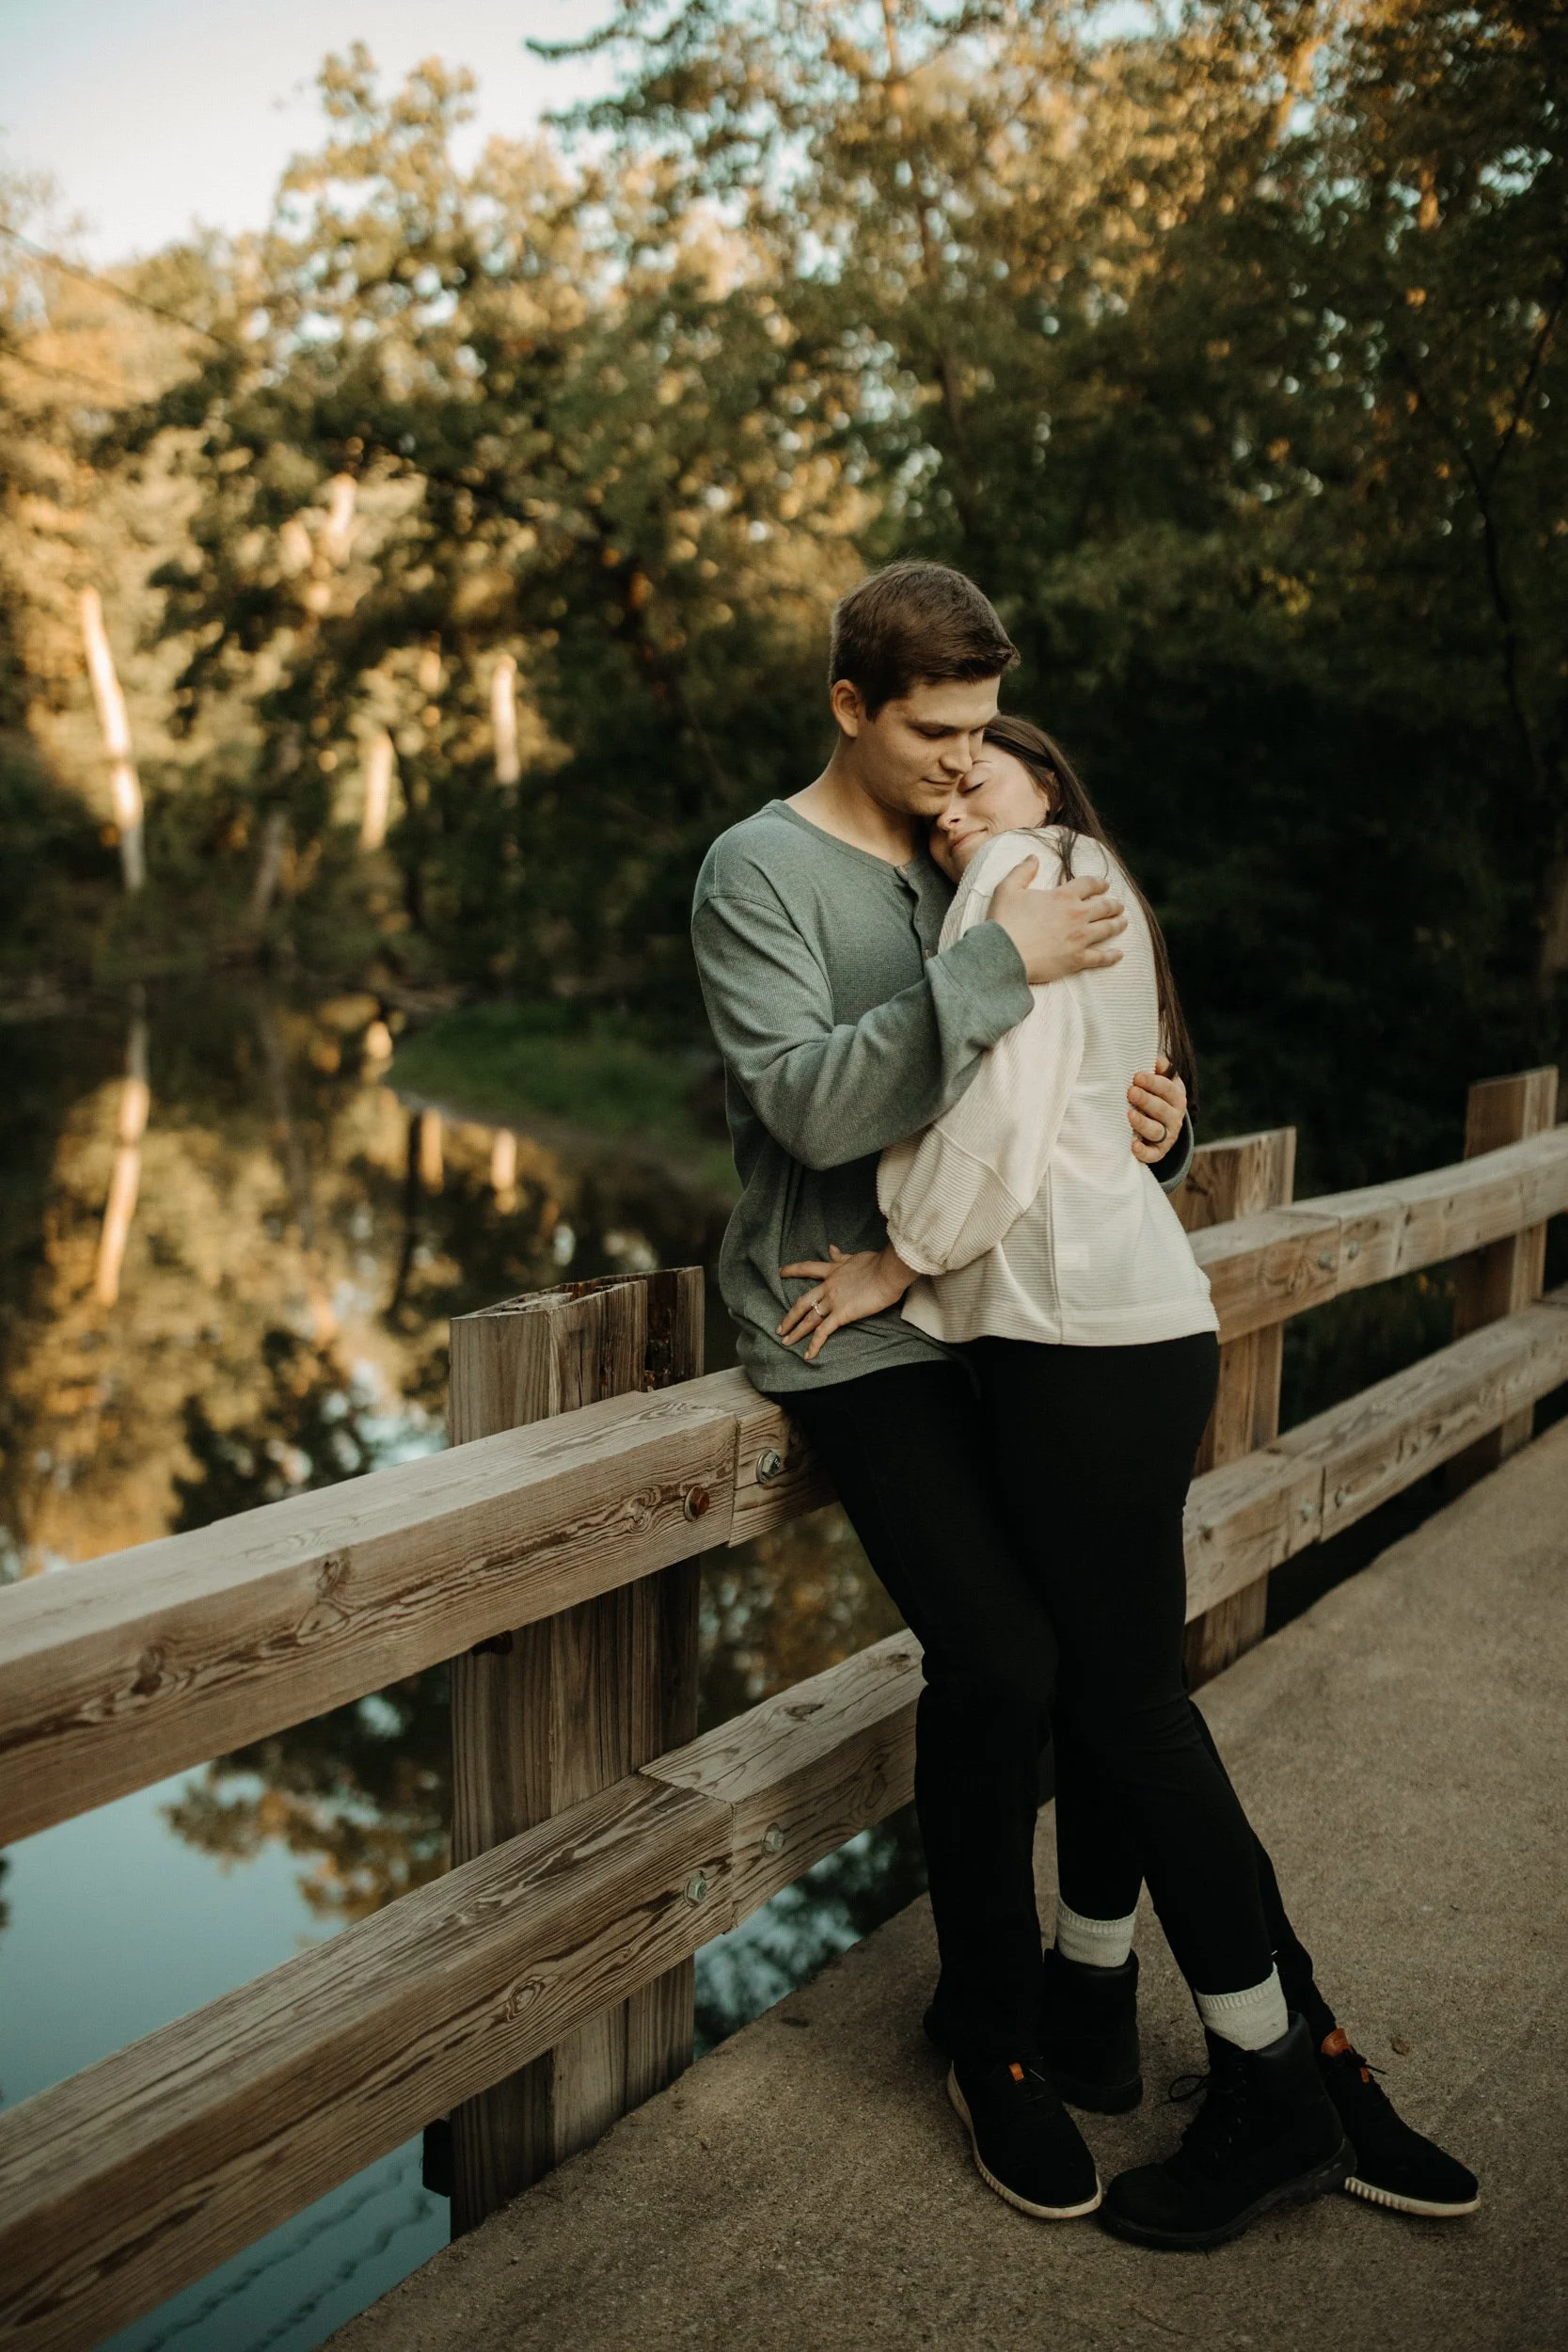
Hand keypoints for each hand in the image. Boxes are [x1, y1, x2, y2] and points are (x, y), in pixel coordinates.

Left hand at [777, 1243, 916, 1362]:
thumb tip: (831, 1248)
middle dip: (789, 1317)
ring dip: (796, 1332)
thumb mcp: (855, 1256)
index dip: (793, 1271)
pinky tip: (808, 1355)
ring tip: (785, 1342)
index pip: (808, 1269)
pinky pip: (823, 1332)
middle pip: (802, 1302)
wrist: (888, 1271)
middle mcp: (828, 1287)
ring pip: (809, 1319)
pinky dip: (814, 1344)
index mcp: (832, 1271)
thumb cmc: (878, 1263)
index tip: (780, 1273)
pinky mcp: (841, 1314)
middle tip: (779, 1328)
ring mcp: (833, 1301)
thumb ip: (841, 1256)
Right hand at [988, 861, 1126, 984]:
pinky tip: (1119, 954)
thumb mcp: (1007, 889)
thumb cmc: (1004, 922)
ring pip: (1107, 929)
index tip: (1104, 886)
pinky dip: (1111, 956)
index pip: (1088, 884)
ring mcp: (1079, 938)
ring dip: (1117, 924)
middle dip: (1113, 904)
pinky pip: (1100, 957)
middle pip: (1103, 906)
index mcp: (1062, 897)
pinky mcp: (1077, 959)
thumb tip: (1033, 858)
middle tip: (1118, 905)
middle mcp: (1076, 915)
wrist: (1003, 955)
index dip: (1098, 883)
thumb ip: (1022, 871)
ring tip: (1123, 922)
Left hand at [1128, 1055, 1186, 1163]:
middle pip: (1162, 1109)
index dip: (1153, 1082)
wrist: (1164, 1124)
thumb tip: (1156, 1059)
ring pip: (1157, 1130)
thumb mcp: (1162, 1080)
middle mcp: (1175, 1116)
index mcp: (1176, 1096)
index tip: (1136, 1076)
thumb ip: (1160, 1068)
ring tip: (1129, 1114)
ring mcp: (1168, 1135)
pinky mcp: (1159, 1151)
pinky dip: (1144, 1152)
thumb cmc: (1156, 1095)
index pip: (1167, 1088)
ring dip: (1143, 1123)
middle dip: (1146, 1100)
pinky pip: (1153, 1154)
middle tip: (1131, 1092)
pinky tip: (1133, 1146)